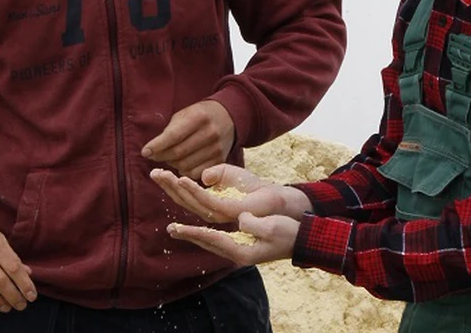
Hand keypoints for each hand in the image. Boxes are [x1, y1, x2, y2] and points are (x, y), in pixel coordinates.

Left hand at [142, 100, 234, 178]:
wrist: (228, 117)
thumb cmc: (199, 115)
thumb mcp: (184, 115)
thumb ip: (169, 131)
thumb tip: (151, 151)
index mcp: (199, 117)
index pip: (173, 135)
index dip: (156, 145)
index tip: (145, 152)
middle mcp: (210, 133)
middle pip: (178, 153)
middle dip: (161, 156)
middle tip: (153, 156)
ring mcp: (217, 148)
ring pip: (185, 165)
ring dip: (171, 164)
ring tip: (168, 158)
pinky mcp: (220, 160)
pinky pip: (196, 173)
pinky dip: (184, 172)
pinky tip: (181, 164)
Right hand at [150, 164, 286, 222]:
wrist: (276, 196)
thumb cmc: (253, 187)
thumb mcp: (230, 174)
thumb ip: (215, 173)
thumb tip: (202, 175)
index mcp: (209, 204)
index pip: (185, 196)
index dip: (170, 185)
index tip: (156, 171)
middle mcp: (211, 213)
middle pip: (183, 201)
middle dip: (167, 187)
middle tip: (152, 173)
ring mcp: (219, 214)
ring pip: (191, 202)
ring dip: (175, 188)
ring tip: (162, 174)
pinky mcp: (229, 211)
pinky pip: (207, 200)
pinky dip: (192, 190)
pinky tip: (181, 179)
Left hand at [167, 212, 298, 265]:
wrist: (301, 240)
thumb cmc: (289, 233)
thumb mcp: (273, 227)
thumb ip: (254, 224)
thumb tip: (240, 219)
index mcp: (242, 250)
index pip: (213, 239)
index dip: (194, 232)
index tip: (177, 228)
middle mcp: (237, 252)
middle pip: (207, 242)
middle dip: (188, 234)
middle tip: (169, 229)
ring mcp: (238, 249)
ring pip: (210, 241)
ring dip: (193, 233)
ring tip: (176, 229)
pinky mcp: (241, 244)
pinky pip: (216, 238)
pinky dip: (204, 232)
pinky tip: (197, 229)